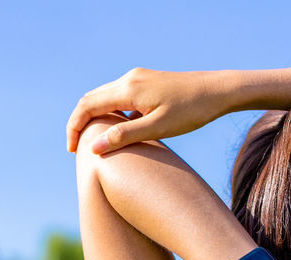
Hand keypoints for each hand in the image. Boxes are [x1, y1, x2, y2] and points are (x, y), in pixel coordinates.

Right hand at [66, 68, 228, 153]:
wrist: (218, 90)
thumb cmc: (191, 111)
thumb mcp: (158, 128)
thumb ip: (125, 136)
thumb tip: (94, 147)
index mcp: (128, 88)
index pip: (87, 106)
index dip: (75, 128)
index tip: (73, 151)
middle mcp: (129, 78)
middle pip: (91, 99)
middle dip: (79, 123)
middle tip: (76, 149)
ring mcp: (137, 78)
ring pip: (104, 97)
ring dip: (93, 118)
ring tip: (93, 142)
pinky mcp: (146, 82)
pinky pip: (118, 97)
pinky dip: (109, 113)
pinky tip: (116, 130)